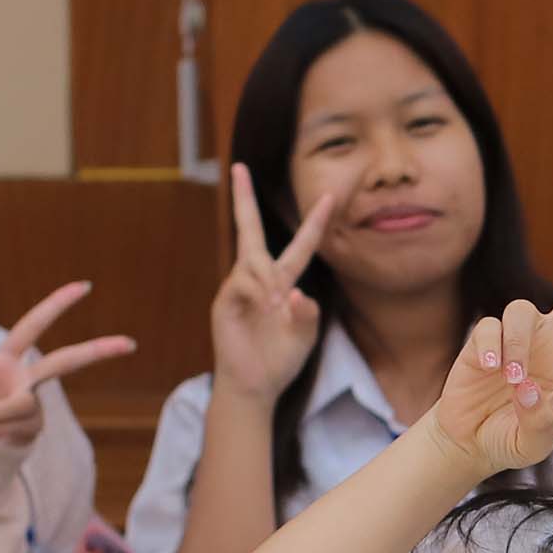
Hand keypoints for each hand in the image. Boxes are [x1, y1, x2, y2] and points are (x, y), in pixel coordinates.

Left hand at [0, 282, 135, 449]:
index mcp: (2, 361)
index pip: (32, 327)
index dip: (56, 305)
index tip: (85, 286)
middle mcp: (23, 381)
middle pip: (63, 363)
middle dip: (96, 350)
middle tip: (129, 343)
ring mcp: (32, 408)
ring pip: (24, 406)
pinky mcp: (32, 431)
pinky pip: (15, 429)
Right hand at [210, 163, 338, 400]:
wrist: (256, 386)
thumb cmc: (280, 359)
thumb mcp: (306, 336)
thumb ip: (308, 313)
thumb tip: (292, 293)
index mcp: (284, 283)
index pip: (301, 245)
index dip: (315, 223)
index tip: (329, 196)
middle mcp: (259, 279)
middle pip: (249, 230)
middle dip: (244, 198)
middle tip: (239, 166)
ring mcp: (238, 288)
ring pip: (253, 261)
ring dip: (269, 281)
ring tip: (276, 308)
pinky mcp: (224, 302)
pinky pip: (242, 283)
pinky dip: (258, 292)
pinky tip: (266, 308)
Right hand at [423, 212, 552, 474]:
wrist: (472, 439)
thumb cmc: (511, 439)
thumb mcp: (532, 443)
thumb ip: (538, 422)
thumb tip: (528, 388)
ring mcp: (524, 335)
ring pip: (523, 309)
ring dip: (518, 343)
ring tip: (510, 376)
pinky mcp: (486, 336)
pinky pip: (492, 326)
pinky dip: (493, 345)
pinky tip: (491, 369)